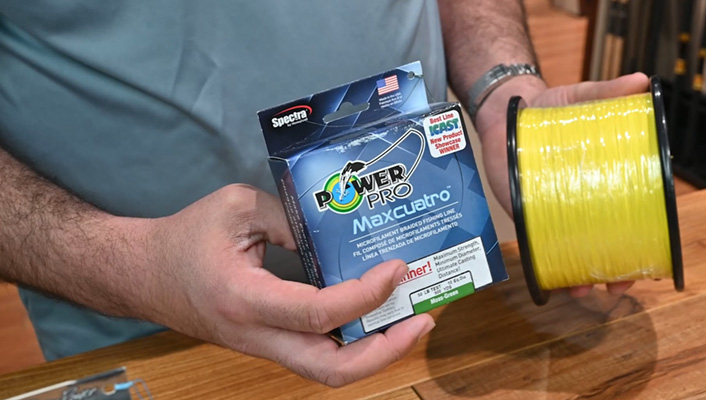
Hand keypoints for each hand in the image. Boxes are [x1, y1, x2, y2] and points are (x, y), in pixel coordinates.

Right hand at [141, 184, 434, 386]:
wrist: (143, 274)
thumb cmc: (185, 238)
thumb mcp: (236, 207)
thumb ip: (290, 216)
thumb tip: (338, 230)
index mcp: (245, 298)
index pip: (318, 313)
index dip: (365, 296)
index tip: (395, 269)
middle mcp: (258, 335)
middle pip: (331, 370)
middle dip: (386, 351)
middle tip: (423, 318)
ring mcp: (264, 346)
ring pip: (328, 371)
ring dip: (376, 352)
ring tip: (411, 320)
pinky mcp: (269, 343)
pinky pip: (318, 355)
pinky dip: (354, 343)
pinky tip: (378, 316)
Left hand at [472, 73, 650, 297]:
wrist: (508, 108)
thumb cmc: (551, 106)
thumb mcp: (581, 97)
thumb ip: (607, 92)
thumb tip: (642, 82)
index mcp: (604, 180)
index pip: (631, 218)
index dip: (642, 244)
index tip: (647, 265)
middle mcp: (582, 201)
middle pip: (605, 244)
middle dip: (613, 272)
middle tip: (616, 287)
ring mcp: (554, 209)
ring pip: (573, 251)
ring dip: (580, 276)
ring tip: (582, 290)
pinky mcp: (526, 211)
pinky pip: (538, 243)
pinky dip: (545, 264)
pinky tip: (550, 282)